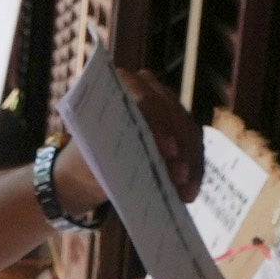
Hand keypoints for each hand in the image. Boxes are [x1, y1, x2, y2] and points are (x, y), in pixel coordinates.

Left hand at [47, 65, 207, 216]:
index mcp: (120, 86)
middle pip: (174, 114)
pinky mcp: (178, 128)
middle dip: (181, 147)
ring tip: (186, 190)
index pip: (145, 99)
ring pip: (188, 131)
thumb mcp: (90, 157)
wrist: (87, 172)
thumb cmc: (85, 159)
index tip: (168, 151)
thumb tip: (140, 156)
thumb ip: (111, 151)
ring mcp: (166, 107)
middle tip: (181, 176)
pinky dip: (194, 170)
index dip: (159, 124)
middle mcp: (147, 88)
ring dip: (191, 162)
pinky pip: (194, 146)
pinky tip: (189, 192)